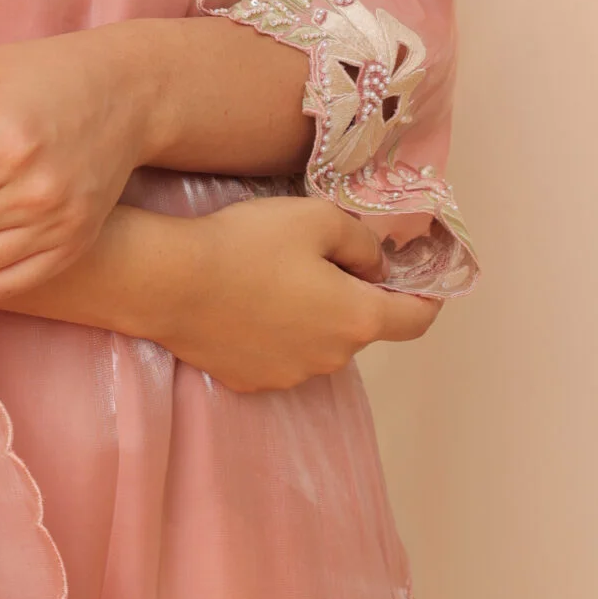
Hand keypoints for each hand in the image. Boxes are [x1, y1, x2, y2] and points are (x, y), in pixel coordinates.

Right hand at [163, 197, 438, 389]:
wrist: (170, 282)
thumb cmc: (247, 243)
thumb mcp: (317, 218)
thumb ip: (363, 242)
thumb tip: (375, 266)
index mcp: (356, 318)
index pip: (415, 320)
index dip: (428, 298)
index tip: (425, 281)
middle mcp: (331, 358)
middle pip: (358, 327)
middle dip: (352, 296)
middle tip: (320, 257)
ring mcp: (289, 375)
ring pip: (318, 342)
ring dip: (312, 316)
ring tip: (273, 278)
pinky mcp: (250, 379)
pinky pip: (279, 353)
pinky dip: (276, 332)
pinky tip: (245, 303)